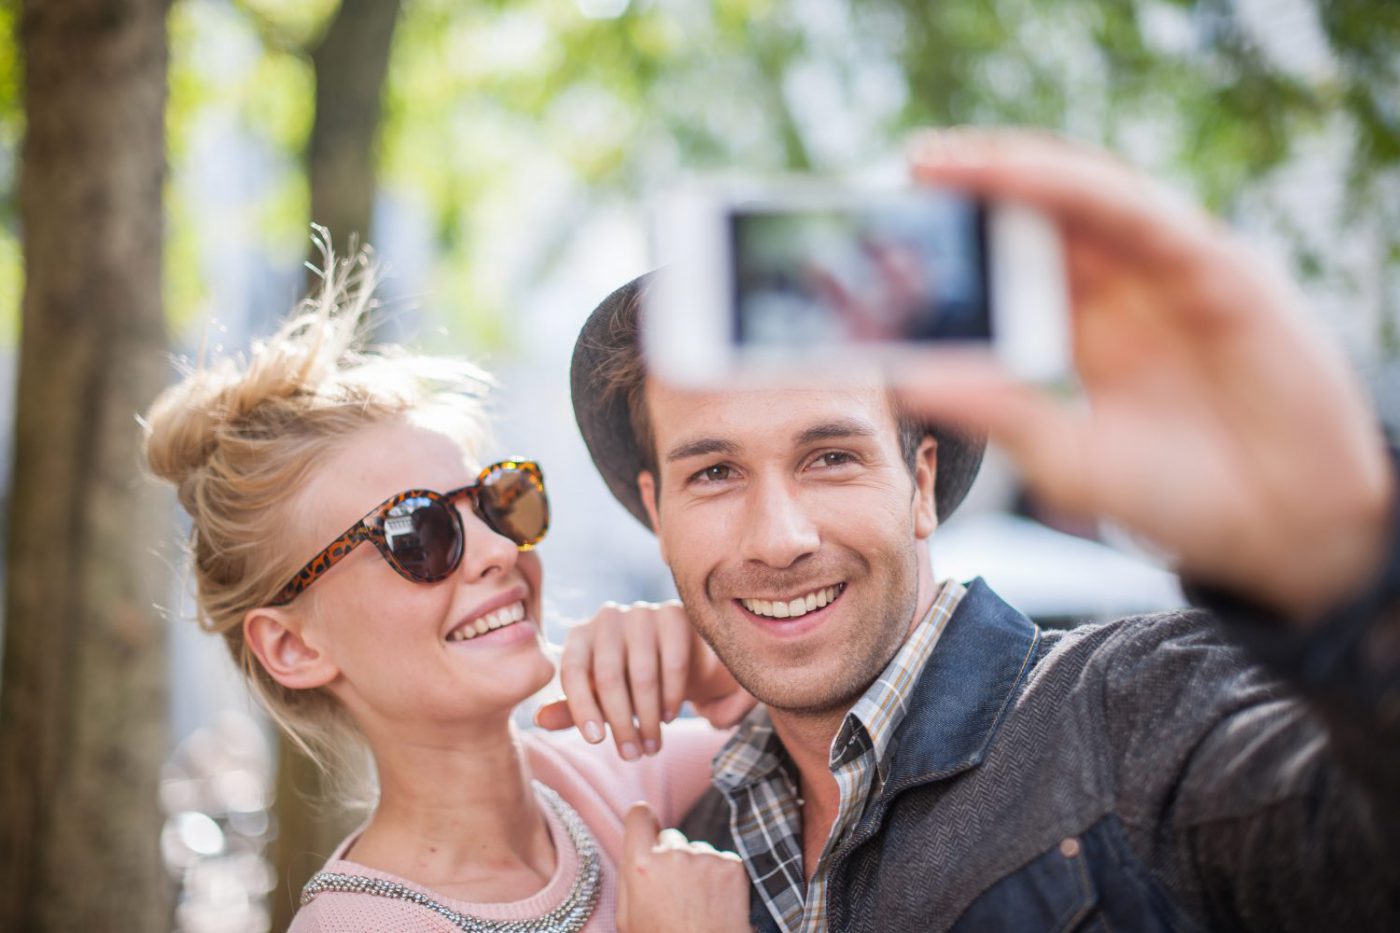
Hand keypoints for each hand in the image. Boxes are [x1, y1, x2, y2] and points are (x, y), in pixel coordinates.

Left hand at [534, 600, 754, 758]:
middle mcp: (607, 617)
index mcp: (580, 635)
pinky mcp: (674, 615)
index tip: (596, 741)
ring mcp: (641, 613)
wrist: (677, 656)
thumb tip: (540, 719)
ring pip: (643, 674)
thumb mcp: (597, 697)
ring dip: (648, 718)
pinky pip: (672, 663)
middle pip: (608, 676)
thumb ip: (570, 709)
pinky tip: (668, 718)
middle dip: (620, 722)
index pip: (573, 670)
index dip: (582, 707)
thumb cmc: (626, 681)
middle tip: (630, 755)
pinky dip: (671, 696)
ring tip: (651, 746)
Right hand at [616, 802, 749, 932]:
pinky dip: (720, 877)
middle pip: (670, 837)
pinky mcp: (732, 865)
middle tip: (675, 891)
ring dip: (697, 868)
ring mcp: (705, 857)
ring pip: (698, 851)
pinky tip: (716, 904)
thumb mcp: (628, 918)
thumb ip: (629, 878)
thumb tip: (633, 848)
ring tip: (698, 904)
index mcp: (640, 865)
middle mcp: (672, 854)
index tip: (648, 828)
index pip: (639, 815)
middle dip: (671, 856)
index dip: (643, 821)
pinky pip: (722, 861)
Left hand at [899, 128, 1392, 619]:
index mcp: (1082, 326)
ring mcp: (1165, 271)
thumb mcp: (1066, 456)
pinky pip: (1132, 210)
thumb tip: (909, 377)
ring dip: (1004, 170)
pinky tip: (1011, 177)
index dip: (946, 248)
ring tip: (931, 162)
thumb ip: (997, 411)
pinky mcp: (1214, 265)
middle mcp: (1120, 287)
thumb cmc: (1178, 497)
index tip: (871, 243)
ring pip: (1076, 195)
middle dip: (962, 195)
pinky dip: (1069, 187)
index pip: (1004, 266)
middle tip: (889, 184)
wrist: (1283, 530)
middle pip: (1031, 218)